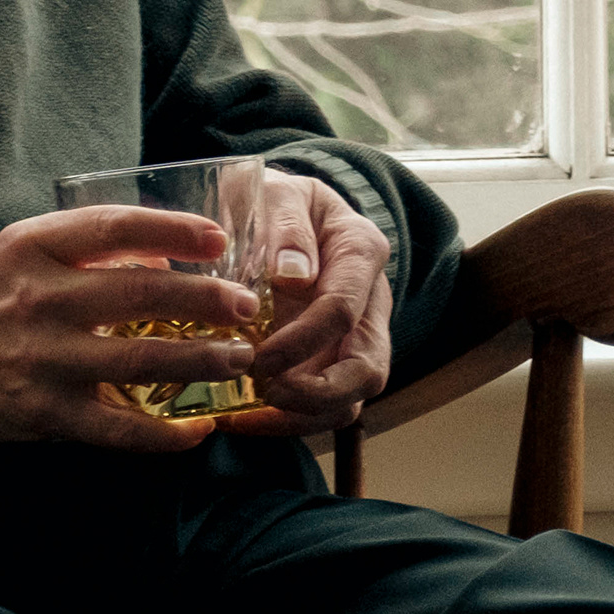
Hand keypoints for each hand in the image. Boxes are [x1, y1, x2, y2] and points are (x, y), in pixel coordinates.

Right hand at [0, 204, 264, 451]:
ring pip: (142, 358)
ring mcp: (44, 359)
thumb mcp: (17, 252)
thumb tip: (161, 253)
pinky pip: (117, 428)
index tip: (219, 239)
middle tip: (248, 307)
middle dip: (208, 299)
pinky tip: (196, 431)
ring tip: (238, 359)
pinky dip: (163, 434)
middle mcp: (41, 298)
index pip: (115, 226)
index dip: (174, 229)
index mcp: (33, 247)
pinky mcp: (43, 413)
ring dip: (201, 360)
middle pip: (143, 292)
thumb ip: (82, 247)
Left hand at [220, 174, 392, 437]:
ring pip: (353, 398)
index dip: (303, 342)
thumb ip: (287, 226)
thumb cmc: (276, 199)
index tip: (258, 356)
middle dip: (319, 394)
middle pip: (368, 368)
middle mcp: (370, 300)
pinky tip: (243, 418)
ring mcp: (355, 335)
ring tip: (250, 417)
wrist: (278, 208)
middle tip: (268, 395)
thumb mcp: (277, 193)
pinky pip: (324, 406)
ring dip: (305, 416)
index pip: (344, 310)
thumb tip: (292, 276)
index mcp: (360, 251)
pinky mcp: (331, 360)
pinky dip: (288, 421)